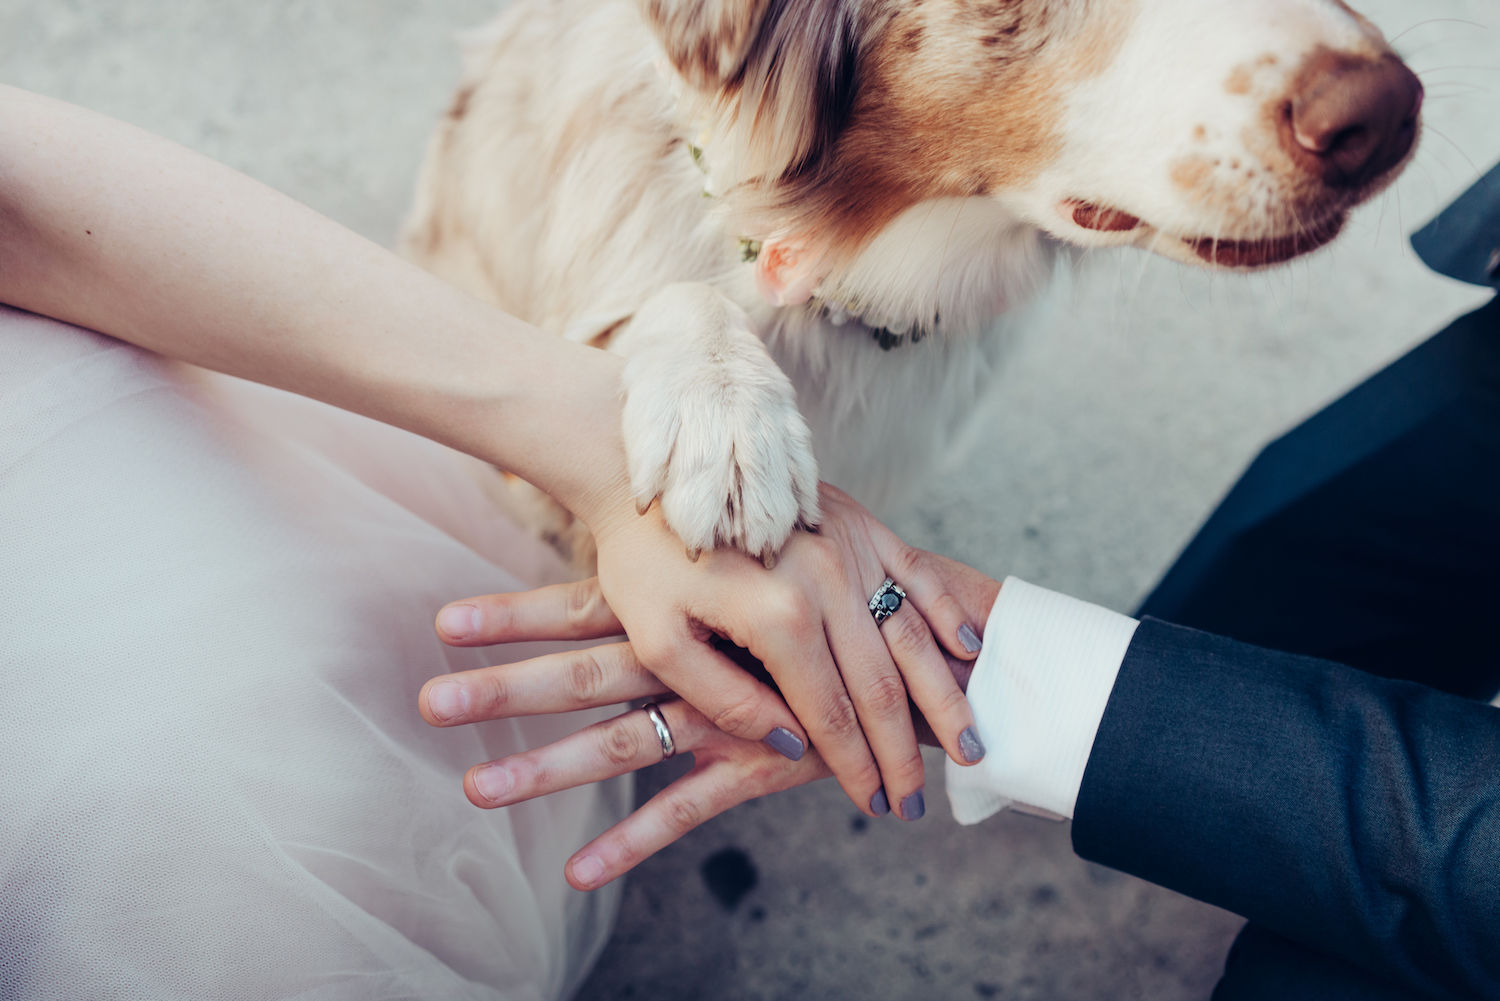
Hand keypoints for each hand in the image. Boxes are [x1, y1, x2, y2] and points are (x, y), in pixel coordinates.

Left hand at [417, 546, 1000, 888]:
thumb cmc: (819, 601)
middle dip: (504, 687)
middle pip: (584, 672)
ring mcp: (725, 713)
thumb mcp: (748, 576)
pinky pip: (686, 808)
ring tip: (474, 791)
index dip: (512, 614)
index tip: (440, 620)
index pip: (582, 605)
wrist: (915, 647)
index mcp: (685, 608)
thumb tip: (622, 551)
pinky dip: (632, 842)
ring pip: (621, 742)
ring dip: (546, 769)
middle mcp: (696, 657)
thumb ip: (684, 578)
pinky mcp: (756, 765)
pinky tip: (577, 875)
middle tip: (428, 700)